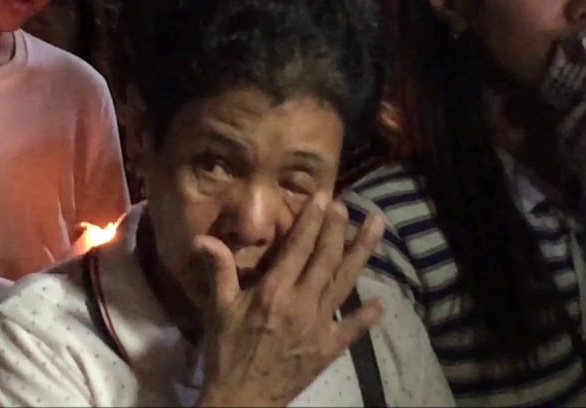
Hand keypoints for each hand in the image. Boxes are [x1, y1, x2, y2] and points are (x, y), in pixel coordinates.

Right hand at [195, 195, 385, 407]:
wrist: (242, 399)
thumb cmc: (226, 352)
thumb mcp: (219, 309)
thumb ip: (219, 271)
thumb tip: (204, 239)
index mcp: (274, 291)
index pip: (298, 247)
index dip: (312, 220)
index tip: (323, 197)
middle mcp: (301, 303)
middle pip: (326, 258)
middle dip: (338, 228)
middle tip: (347, 204)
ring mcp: (319, 326)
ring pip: (345, 282)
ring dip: (362, 253)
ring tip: (377, 228)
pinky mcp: (328, 348)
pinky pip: (352, 329)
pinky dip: (367, 316)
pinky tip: (381, 303)